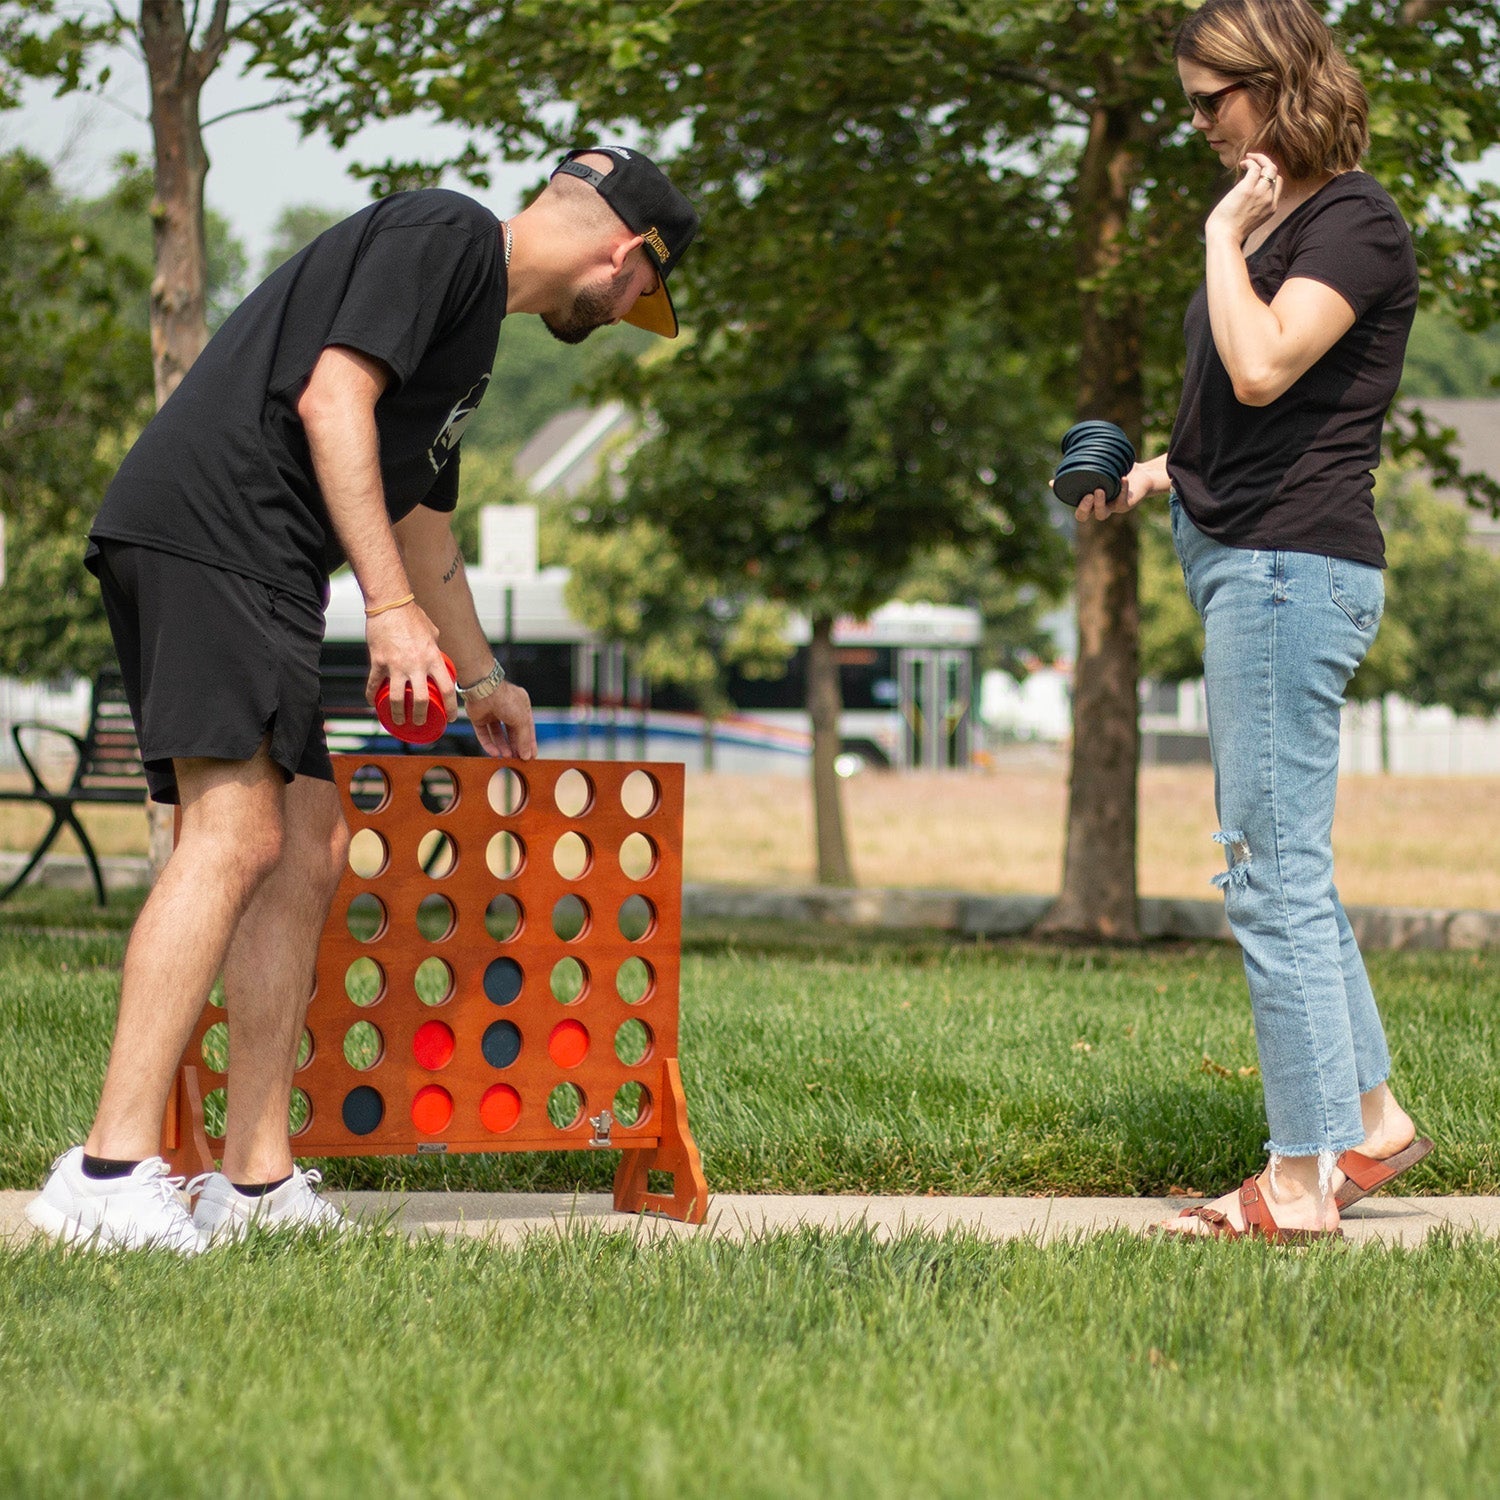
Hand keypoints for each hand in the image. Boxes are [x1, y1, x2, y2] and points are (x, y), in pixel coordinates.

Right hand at [364, 603, 457, 728]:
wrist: (390, 604)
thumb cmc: (413, 616)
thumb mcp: (433, 633)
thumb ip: (436, 648)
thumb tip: (439, 657)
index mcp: (433, 658)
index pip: (447, 689)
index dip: (451, 707)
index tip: (451, 717)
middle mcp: (416, 665)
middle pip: (420, 701)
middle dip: (420, 717)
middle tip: (419, 722)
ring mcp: (396, 665)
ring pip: (396, 699)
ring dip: (397, 713)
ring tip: (398, 720)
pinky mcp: (378, 662)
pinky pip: (373, 684)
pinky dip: (372, 696)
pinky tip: (373, 702)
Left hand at [466, 681, 536, 759]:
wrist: (483, 689)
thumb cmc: (506, 699)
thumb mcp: (522, 720)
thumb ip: (525, 739)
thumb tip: (527, 755)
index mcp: (521, 705)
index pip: (527, 727)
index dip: (529, 742)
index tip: (531, 756)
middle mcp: (506, 709)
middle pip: (512, 732)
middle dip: (515, 746)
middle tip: (519, 760)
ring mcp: (492, 713)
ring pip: (498, 734)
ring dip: (503, 746)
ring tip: (507, 758)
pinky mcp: (479, 717)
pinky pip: (484, 733)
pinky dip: (489, 744)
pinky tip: (494, 753)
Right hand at [1071, 461, 1159, 522]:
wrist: (1143, 476)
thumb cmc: (1119, 472)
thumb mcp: (1101, 469)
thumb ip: (1085, 468)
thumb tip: (1068, 458)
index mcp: (1090, 500)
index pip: (1073, 505)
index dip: (1065, 497)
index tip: (1057, 484)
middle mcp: (1098, 507)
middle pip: (1083, 517)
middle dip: (1083, 507)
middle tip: (1086, 494)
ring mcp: (1111, 507)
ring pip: (1101, 514)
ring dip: (1099, 503)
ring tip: (1099, 490)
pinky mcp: (1125, 505)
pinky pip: (1122, 501)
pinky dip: (1122, 489)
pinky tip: (1123, 478)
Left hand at [1206, 151, 1281, 245]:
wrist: (1224, 238)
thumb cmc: (1229, 232)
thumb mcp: (1247, 220)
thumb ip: (1252, 207)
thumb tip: (1241, 198)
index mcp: (1271, 208)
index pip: (1277, 185)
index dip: (1269, 176)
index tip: (1258, 173)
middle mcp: (1269, 199)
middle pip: (1275, 174)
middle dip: (1266, 163)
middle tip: (1253, 161)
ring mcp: (1260, 193)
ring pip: (1269, 167)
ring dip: (1259, 159)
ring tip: (1247, 159)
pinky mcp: (1248, 188)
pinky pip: (1254, 168)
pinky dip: (1250, 162)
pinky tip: (1242, 163)